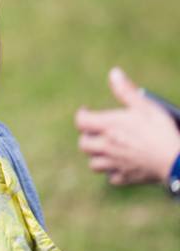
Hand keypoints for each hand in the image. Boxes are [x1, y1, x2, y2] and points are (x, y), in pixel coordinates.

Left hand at [75, 67, 179, 185]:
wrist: (175, 159)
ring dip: (97, 156)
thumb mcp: (144, 105)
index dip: (82, 115)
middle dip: (88, 137)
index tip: (87, 111)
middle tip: (98, 132)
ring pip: (94, 163)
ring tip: (107, 149)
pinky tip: (121, 165)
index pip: (81, 121)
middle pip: (84, 144)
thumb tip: (114, 73)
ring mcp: (114, 164)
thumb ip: (126, 90)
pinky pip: (112, 178)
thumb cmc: (160, 130)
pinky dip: (114, 172)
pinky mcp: (126, 177)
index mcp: (107, 127)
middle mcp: (106, 146)